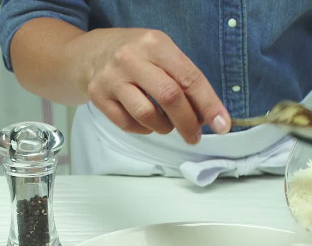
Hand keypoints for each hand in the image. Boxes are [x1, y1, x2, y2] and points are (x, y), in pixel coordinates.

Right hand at [83, 28, 230, 143]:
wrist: (88, 54)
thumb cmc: (135, 56)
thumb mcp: (160, 52)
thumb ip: (182, 78)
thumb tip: (206, 113)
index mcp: (155, 43)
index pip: (189, 78)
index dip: (209, 104)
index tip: (223, 124)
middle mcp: (131, 58)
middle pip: (170, 97)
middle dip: (188, 123)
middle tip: (195, 136)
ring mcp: (111, 78)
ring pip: (147, 115)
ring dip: (165, 127)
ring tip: (167, 125)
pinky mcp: (97, 96)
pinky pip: (128, 124)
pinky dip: (144, 129)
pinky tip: (147, 123)